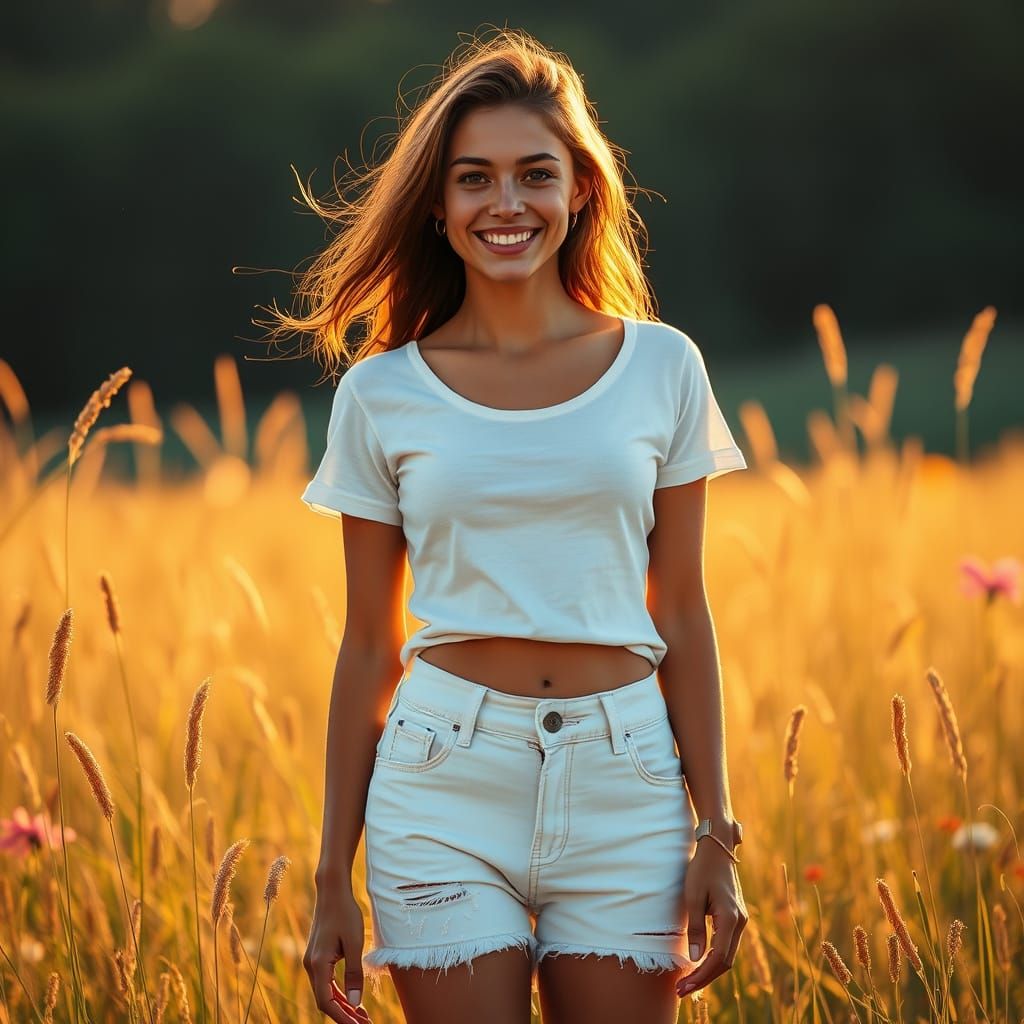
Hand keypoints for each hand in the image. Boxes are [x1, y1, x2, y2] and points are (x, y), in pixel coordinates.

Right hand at [303, 887, 372, 1022]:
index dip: (342, 1017)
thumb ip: (354, 973)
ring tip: (362, 1016)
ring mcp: (312, 961)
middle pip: (325, 1000)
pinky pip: (326, 982)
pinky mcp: (318, 957)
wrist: (332, 891)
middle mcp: (310, 966)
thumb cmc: (345, 913)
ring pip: (325, 992)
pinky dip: (339, 993)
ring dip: (342, 1005)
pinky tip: (353, 998)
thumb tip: (356, 1002)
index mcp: (318, 964)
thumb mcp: (355, 943)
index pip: (326, 1001)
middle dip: (344, 1015)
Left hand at [676, 839, 747, 999]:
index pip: (718, 958)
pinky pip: (727, 945)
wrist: (717, 849)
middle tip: (682, 990)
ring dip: (709, 970)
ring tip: (688, 982)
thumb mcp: (692, 897)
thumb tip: (694, 958)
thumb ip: (695, 929)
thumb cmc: (702, 869)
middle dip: (704, 978)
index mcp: (731, 918)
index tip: (684, 987)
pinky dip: (714, 958)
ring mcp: (741, 920)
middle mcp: (740, 922)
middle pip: (725, 962)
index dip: (701, 975)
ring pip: (727, 955)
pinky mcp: (736, 917)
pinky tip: (699, 963)